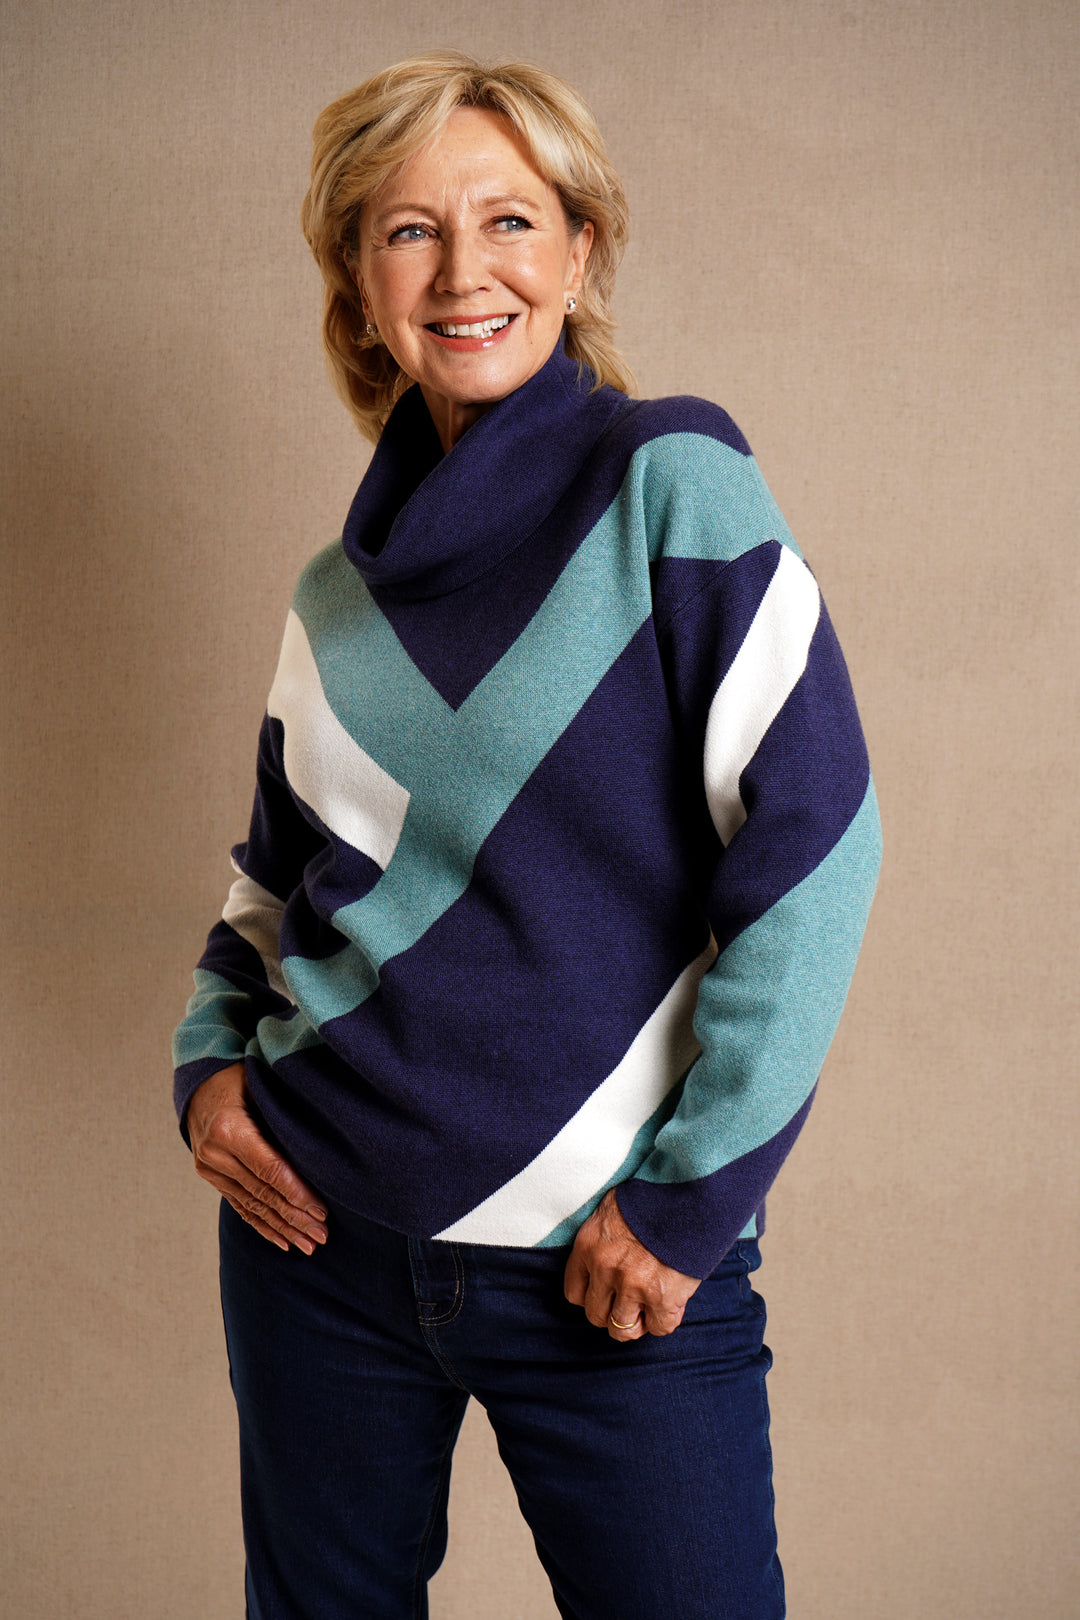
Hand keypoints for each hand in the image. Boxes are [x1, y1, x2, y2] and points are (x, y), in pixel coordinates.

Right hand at [186, 1063, 328, 1254]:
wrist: (198, 1081)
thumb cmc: (240, 1078)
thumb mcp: (261, 1085)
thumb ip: (283, 1114)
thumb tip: (322, 1145)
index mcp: (228, 1129)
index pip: (269, 1168)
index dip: (296, 1192)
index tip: (320, 1210)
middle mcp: (214, 1153)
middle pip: (262, 1192)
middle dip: (294, 1217)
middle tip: (321, 1236)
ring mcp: (209, 1167)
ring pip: (251, 1204)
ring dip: (282, 1228)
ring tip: (309, 1245)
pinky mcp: (210, 1176)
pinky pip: (239, 1205)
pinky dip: (262, 1224)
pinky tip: (283, 1241)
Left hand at [564, 1188, 700, 1340]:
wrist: (687, 1192)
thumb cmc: (654, 1196)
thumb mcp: (615, 1208)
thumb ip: (606, 1238)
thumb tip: (611, 1257)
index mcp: (588, 1245)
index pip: (574, 1292)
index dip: (592, 1296)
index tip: (607, 1292)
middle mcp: (605, 1269)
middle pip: (595, 1315)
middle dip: (612, 1312)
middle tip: (630, 1302)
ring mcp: (632, 1286)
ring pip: (622, 1329)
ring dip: (636, 1322)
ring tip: (648, 1309)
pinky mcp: (662, 1297)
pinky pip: (658, 1327)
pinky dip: (664, 1320)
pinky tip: (670, 1305)